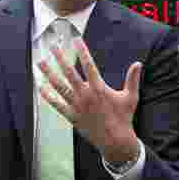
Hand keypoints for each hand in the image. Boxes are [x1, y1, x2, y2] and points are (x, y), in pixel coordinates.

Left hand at [38, 38, 141, 166]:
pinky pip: (57, 104)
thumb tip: (138, 63)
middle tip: (52, 46)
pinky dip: (48, 96)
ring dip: (49, 73)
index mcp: (99, 88)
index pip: (88, 64)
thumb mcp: (131, 97)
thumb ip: (133, 79)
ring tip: (40, 62)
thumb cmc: (124, 118)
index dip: (82, 50)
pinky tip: (41, 87)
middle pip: (69, 72)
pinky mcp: (72, 116)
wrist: (115, 140)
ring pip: (59, 86)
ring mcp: (77, 105)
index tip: (76, 39)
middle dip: (60, 58)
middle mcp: (86, 95)